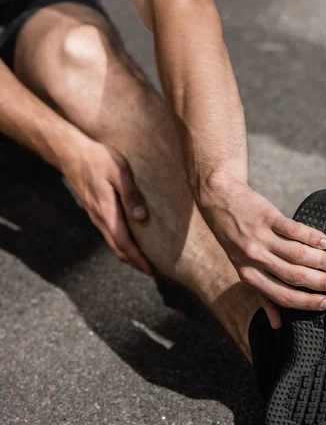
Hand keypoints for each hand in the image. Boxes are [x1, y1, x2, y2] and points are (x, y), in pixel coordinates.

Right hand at [62, 137, 151, 274]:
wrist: (70, 153)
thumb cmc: (98, 158)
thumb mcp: (119, 171)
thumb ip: (131, 194)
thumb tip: (142, 217)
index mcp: (107, 211)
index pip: (124, 243)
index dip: (138, 259)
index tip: (151, 271)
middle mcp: (100, 218)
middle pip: (118, 249)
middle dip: (136, 263)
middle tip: (156, 272)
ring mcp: (96, 216)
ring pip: (113, 243)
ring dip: (129, 255)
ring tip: (147, 262)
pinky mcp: (95, 211)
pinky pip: (110, 234)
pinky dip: (122, 244)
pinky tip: (132, 242)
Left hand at [198, 180, 325, 327]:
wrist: (219, 201)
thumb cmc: (234, 239)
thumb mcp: (242, 268)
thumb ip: (261, 295)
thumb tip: (277, 326)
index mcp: (249, 275)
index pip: (281, 295)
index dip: (306, 302)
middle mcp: (254, 258)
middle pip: (293, 276)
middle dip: (321, 283)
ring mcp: (260, 237)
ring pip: (296, 254)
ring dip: (321, 261)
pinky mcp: (267, 217)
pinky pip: (292, 229)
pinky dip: (311, 236)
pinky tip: (325, 242)